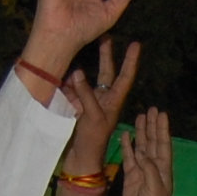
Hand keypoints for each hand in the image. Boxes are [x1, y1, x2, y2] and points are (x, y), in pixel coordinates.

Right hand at [62, 38, 141, 170]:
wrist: (79, 159)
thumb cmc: (93, 141)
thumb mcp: (93, 116)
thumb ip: (86, 94)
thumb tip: (78, 72)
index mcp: (114, 101)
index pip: (125, 77)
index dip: (130, 61)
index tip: (136, 44)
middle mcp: (103, 99)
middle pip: (106, 73)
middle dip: (106, 55)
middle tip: (105, 36)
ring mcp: (89, 102)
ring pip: (86, 80)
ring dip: (80, 72)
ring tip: (74, 59)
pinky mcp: (75, 107)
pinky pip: (72, 90)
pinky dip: (67, 84)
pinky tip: (61, 79)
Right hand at [122, 109, 173, 195]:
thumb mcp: (154, 187)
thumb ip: (149, 168)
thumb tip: (142, 152)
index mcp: (163, 168)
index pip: (163, 144)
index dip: (162, 129)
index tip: (162, 114)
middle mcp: (153, 167)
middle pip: (152, 142)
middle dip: (152, 126)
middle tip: (151, 109)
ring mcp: (142, 171)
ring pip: (141, 147)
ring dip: (140, 133)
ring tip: (139, 116)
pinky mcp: (131, 177)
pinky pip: (129, 158)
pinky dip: (127, 146)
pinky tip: (126, 135)